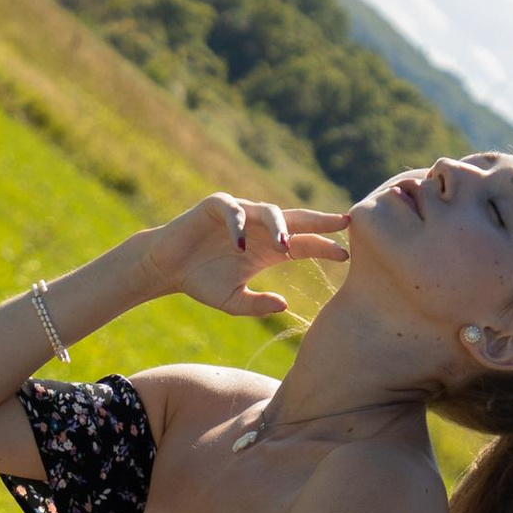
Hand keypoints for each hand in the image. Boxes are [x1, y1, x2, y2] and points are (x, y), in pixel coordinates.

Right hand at [148, 192, 351, 323]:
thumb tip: (284, 305)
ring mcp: (240, 214)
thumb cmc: (202, 282)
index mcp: (269, 249)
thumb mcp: (233, 301)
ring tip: (284, 245)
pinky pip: (233, 211)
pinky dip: (238, 226)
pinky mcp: (216, 206)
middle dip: (320, 220)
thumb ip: (258, 305)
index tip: (345, 255)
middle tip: (341, 223)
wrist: (167, 268)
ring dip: (279, 226)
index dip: (324, 247)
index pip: (304, 244)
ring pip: (269, 211)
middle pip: (297, 219)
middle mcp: (260, 228)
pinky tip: (239, 246)